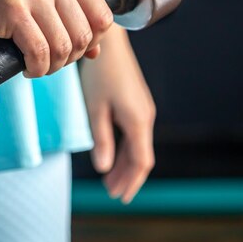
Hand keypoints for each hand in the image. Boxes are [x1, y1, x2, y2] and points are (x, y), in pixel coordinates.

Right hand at [0, 0, 112, 76]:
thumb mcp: (42, 4)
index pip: (103, 16)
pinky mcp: (14, 9)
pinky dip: (36, 68)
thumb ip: (71, 21)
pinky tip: (26, 67)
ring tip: (35, 64)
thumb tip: (96, 51)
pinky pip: (39, 53)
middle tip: (47, 61)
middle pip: (84, 36)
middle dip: (68, 58)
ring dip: (51, 67)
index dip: (90, 42)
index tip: (68, 49)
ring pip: (63, 47)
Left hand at [79, 25, 155, 203]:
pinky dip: (125, 149)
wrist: (110, 44)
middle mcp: (146, 117)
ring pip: (138, 145)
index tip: (119, 197)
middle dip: (127, 176)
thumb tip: (103, 167)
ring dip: (125, 163)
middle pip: (141, 156)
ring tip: (110, 179)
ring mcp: (143, 109)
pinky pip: (135, 133)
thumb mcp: (96, 108)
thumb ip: (101, 139)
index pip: (141, 161)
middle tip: (112, 193)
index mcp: (138, 121)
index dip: (131, 181)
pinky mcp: (137, 103)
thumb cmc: (100, 75)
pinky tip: (113, 153)